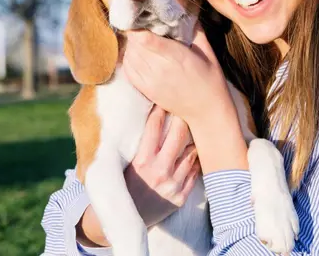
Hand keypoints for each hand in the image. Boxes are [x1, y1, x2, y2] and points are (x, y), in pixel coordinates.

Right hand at [76, 105, 200, 246]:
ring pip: (191, 152)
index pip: (154, 126)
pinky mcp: (180, 197)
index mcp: (140, 162)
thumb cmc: (122, 185)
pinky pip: (195, 172)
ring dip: (194, 138)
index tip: (164, 99)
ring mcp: (172, 186)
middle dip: (182, 118)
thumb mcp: (124, 163)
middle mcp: (158, 172)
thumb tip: (141, 114)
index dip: (160, 109)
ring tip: (196, 124)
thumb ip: (135, 143)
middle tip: (187, 105)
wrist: (125, 219)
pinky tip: (196, 149)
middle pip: (178, 135)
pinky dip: (196, 159)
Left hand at [122, 24, 232, 125]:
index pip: (146, 39)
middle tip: (140, 25)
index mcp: (177, 57)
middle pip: (134, 45)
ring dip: (131, 45)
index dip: (137, 26)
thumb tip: (184, 13)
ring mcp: (151, 82)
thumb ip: (195, 31)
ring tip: (140, 39)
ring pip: (129, 56)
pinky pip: (128, 70)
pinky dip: (129, 59)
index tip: (139, 17)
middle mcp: (160, 69)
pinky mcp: (147, 91)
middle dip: (135, 32)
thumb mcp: (208, 52)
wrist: (207, 112)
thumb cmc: (211, 80)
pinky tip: (137, 54)